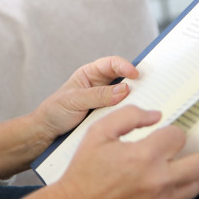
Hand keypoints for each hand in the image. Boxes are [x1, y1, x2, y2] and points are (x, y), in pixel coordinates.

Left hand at [0, 56, 138, 177]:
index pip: (111, 64)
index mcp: (90, 74)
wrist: (47, 133)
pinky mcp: (108, 117)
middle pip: (124, 78)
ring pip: (126, 97)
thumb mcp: (74, 101)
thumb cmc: (55, 112)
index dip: (125, 66)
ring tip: (149, 102)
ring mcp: (106, 102)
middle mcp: (101, 86)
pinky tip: (139, 117)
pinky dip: (131, 113)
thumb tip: (124, 90)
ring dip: (136, 99)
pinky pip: (123, 112)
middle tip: (151, 87)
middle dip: (137, 81)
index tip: (135, 74)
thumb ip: (98, 95)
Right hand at [47, 105, 198, 198]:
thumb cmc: (82, 172)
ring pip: (198, 184)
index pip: (178, 136)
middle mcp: (159, 180)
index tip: (169, 131)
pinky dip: (178, 189)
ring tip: (196, 163)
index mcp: (145, 156)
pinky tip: (168, 182)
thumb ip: (128, 116)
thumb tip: (155, 115)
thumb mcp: (98, 133)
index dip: (174, 130)